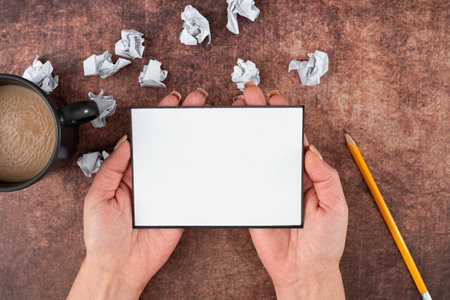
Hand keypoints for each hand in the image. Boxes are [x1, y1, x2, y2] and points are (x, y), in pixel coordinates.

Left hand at [68, 88, 207, 299]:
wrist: (119, 265)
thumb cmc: (103, 235)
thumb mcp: (98, 196)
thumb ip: (112, 168)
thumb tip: (126, 142)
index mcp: (129, 173)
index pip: (146, 140)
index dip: (158, 120)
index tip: (168, 103)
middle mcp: (150, 179)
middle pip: (169, 145)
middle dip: (182, 121)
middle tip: (195, 101)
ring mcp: (166, 192)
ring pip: (183, 161)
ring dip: (195, 140)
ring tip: (205, 119)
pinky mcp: (179, 206)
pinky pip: (192, 186)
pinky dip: (203, 171)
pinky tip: (211, 153)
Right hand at [238, 82, 347, 299]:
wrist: (305, 270)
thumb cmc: (326, 241)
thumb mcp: (336, 206)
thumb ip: (325, 177)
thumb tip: (311, 151)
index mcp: (308, 173)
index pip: (295, 139)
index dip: (285, 118)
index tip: (275, 99)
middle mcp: (287, 176)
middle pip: (272, 140)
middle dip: (261, 115)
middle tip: (249, 94)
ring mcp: (268, 187)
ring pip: (255, 154)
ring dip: (245, 132)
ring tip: (236, 110)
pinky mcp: (253, 200)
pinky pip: (243, 178)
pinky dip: (235, 161)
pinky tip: (227, 143)